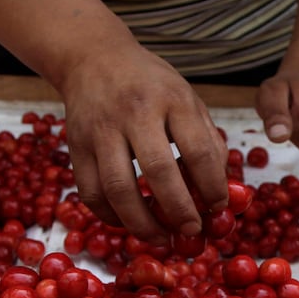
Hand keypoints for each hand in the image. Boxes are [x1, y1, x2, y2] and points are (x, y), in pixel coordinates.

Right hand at [57, 46, 228, 242]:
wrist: (93, 58)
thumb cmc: (150, 84)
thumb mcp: (187, 98)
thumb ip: (207, 140)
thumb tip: (222, 191)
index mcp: (171, 99)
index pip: (198, 150)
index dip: (212, 186)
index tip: (218, 207)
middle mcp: (134, 113)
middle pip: (158, 171)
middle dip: (179, 210)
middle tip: (192, 230)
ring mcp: (100, 130)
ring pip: (118, 188)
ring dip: (142, 223)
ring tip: (161, 238)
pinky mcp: (76, 146)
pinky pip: (91, 192)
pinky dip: (110, 216)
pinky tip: (128, 223)